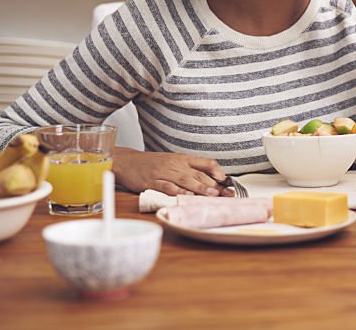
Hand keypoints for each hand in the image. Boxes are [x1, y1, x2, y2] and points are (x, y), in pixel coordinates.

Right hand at [112, 148, 232, 196]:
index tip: (227, 182)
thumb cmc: (152, 164)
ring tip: (212, 195)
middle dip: (214, 185)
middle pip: (199, 174)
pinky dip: (177, 192)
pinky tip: (186, 196)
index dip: (218, 172)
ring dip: (200, 188)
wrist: (127, 161)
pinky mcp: (152, 181)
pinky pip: (167, 186)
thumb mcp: (173, 162)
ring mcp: (164, 172)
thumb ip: (189, 170)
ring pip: (185, 180)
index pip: (206, 163)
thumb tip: (209, 182)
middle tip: (227, 194)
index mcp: (183, 158)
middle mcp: (176, 164)